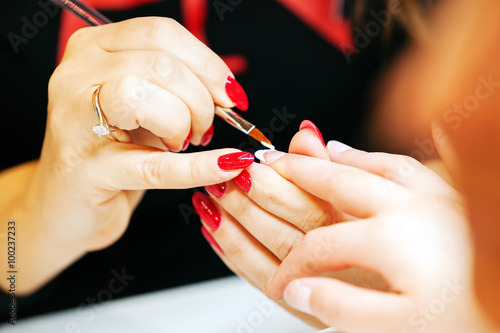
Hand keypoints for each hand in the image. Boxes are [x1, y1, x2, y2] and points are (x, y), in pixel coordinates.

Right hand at [4, 17, 250, 293]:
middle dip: (201, 100)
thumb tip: (226, 91)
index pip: (162, 34)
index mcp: (94, 49)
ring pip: (145, 97)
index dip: (207, 64)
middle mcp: (77, 74)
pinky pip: (152, 164)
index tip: (230, 95)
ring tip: (183, 144)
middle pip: (161, 64)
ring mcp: (74, 120)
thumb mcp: (143, 106)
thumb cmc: (111, 151)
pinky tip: (225, 166)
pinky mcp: (86, 169)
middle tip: (204, 129)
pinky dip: (196, 167)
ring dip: (184, 124)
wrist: (68, 204)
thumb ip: (177, 86)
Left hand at [191, 123, 387, 327]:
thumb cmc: (390, 236)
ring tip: (209, 200)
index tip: (256, 159)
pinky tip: (214, 233)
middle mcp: (338, 265)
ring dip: (232, 226)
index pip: (312, 202)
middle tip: (223, 176)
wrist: (400, 288)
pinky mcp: (303, 308)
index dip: (279, 178)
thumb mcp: (375, 196)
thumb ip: (335, 166)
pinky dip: (233, 255)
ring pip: (267, 256)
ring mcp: (318, 289)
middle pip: (283, 229)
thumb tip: (303, 133)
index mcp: (359, 234)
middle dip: (247, 200)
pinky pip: (261, 280)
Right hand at [264, 145, 494, 332]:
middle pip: (342, 181)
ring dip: (349, 157)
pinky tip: (402, 147)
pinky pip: (428, 165)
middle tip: (278, 163)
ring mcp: (441, 200)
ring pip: (384, 165)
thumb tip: (300, 291)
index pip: (321, 247)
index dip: (294, 267)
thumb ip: (341, 307)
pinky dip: (402, 156)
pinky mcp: (463, 203)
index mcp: (390, 239)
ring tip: (327, 150)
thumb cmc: (471, 322)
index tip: (285, 283)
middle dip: (303, 173)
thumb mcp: (399, 328)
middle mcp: (413, 208)